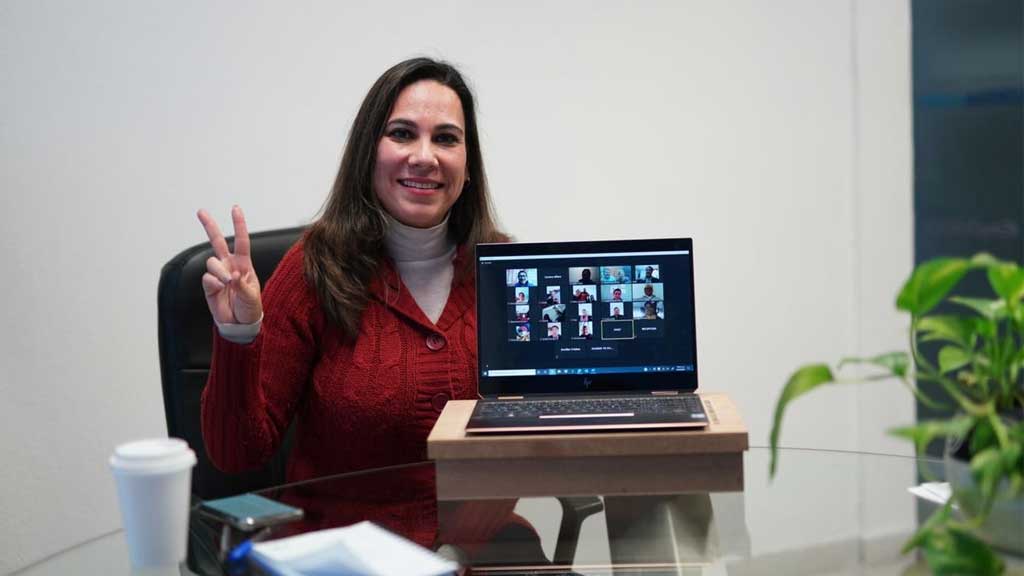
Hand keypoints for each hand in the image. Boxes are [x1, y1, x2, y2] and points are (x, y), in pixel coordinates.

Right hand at [197, 206, 262, 324]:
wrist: (239, 324)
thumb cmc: (250, 308)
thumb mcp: (252, 296)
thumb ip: (242, 285)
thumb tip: (232, 275)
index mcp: (244, 264)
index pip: (241, 241)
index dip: (238, 224)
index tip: (235, 208)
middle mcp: (229, 265)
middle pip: (217, 241)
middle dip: (209, 226)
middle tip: (201, 211)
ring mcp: (218, 274)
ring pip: (212, 262)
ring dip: (219, 271)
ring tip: (227, 283)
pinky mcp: (208, 286)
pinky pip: (207, 278)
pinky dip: (214, 283)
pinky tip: (220, 290)